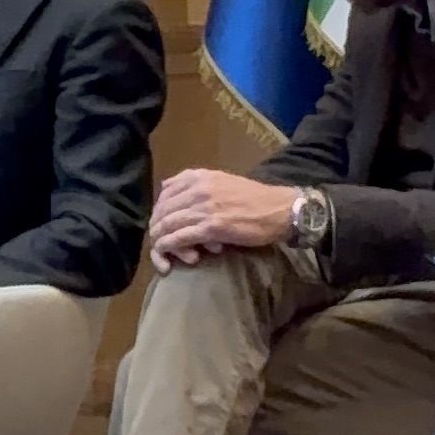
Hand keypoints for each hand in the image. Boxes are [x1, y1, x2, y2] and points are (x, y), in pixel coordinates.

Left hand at [149, 166, 303, 268]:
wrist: (278, 209)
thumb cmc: (253, 198)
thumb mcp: (222, 182)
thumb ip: (199, 187)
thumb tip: (177, 201)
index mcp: (198, 176)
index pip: (165, 192)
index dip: (159, 211)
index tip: (161, 225)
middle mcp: (196, 189)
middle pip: (161, 210)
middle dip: (156, 229)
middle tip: (158, 244)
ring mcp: (202, 208)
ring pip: (166, 225)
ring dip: (159, 242)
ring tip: (162, 255)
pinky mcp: (210, 228)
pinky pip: (178, 238)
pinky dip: (168, 249)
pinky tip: (168, 257)